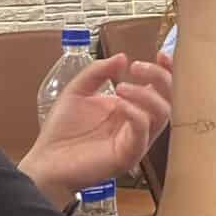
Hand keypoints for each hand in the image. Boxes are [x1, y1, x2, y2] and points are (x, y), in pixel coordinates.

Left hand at [21, 53, 172, 208]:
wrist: (47, 161)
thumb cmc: (62, 131)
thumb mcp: (77, 90)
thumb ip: (98, 72)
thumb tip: (122, 57)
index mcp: (130, 108)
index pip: (159, 89)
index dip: (166, 71)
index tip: (161, 54)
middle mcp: (137, 124)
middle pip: (168, 100)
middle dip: (159, 78)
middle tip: (138, 67)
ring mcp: (136, 141)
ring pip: (162, 114)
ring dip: (146, 94)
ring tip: (121, 87)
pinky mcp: (128, 156)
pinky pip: (143, 133)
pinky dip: (136, 114)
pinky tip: (120, 105)